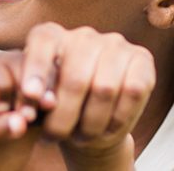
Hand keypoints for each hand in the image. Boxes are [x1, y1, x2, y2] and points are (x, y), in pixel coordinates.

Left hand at [14, 23, 154, 163]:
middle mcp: (84, 35)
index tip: (30, 99)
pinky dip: (117, 118)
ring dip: (91, 123)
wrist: (91, 124)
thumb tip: (42, 100)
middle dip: (64, 116)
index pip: (42, 42)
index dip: (35, 69)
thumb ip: (33, 98)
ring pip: (104, 88)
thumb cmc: (58, 109)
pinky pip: (132, 91)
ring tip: (80, 137)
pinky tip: (106, 130)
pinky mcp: (142, 59)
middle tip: (54, 136)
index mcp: (52, 37)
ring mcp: (116, 45)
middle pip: (75, 77)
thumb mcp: (38, 105)